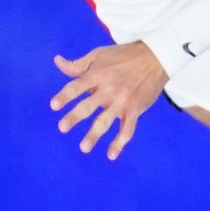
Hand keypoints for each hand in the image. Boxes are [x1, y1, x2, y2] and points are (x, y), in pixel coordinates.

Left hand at [50, 40, 167, 158]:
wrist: (156, 58)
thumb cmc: (124, 56)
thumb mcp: (99, 55)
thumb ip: (77, 64)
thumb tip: (57, 61)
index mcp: (98, 75)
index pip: (77, 87)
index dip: (65, 96)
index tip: (54, 106)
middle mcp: (109, 89)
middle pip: (88, 105)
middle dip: (75, 117)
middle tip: (62, 127)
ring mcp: (122, 101)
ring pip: (106, 120)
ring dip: (94, 134)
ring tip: (84, 147)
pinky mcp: (135, 109)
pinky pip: (127, 129)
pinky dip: (120, 143)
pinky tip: (111, 154)